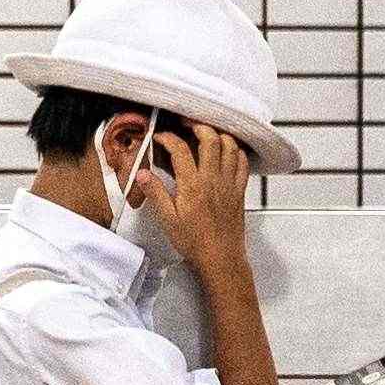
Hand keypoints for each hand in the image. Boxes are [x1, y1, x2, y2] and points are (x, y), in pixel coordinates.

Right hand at [143, 122, 256, 271]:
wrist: (220, 259)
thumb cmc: (195, 242)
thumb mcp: (167, 219)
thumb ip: (155, 193)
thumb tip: (141, 174)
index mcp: (192, 185)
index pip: (180, 149)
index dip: (168, 138)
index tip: (160, 138)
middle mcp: (213, 180)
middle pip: (210, 138)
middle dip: (197, 125)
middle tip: (186, 125)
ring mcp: (229, 183)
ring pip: (230, 146)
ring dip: (219, 135)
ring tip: (207, 134)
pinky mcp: (239, 191)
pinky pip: (243, 163)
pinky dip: (236, 151)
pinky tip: (228, 152)